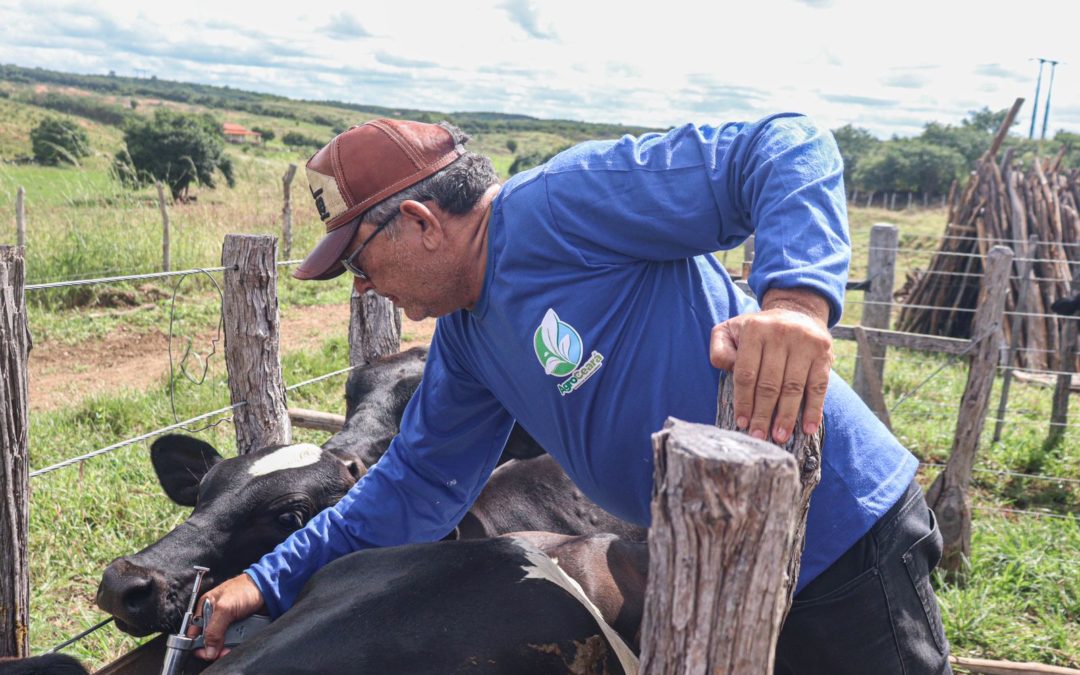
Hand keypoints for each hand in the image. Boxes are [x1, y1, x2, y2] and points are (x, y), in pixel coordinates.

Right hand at [189, 574, 265, 661]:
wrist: (269, 588)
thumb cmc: (246, 589)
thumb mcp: (225, 608)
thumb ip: (214, 628)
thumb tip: (208, 649)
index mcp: (206, 607)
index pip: (194, 630)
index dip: (198, 643)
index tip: (205, 651)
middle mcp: (215, 616)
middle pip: (209, 639)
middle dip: (214, 647)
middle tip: (220, 650)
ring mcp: (228, 623)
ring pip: (222, 642)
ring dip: (226, 647)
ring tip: (232, 644)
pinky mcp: (239, 628)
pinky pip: (234, 641)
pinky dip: (236, 644)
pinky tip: (239, 642)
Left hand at [710, 287, 832, 442]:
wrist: (797, 312)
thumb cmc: (758, 330)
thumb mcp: (731, 331)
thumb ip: (720, 349)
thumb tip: (728, 369)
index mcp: (754, 330)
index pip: (746, 373)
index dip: (744, 401)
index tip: (742, 423)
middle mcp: (780, 334)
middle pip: (769, 384)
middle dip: (763, 414)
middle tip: (759, 437)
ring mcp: (804, 343)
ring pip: (793, 387)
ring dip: (786, 416)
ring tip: (780, 437)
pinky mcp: (823, 353)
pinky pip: (819, 386)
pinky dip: (814, 409)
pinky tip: (808, 428)